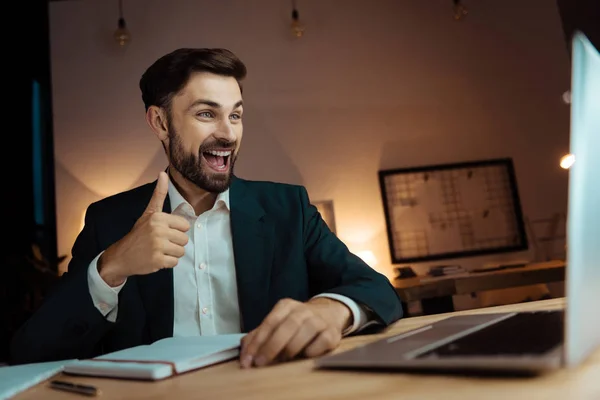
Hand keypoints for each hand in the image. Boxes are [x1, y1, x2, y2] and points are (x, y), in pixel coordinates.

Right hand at [98, 171, 189, 285]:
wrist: (121, 256)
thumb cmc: (139, 233)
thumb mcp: (149, 213)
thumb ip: (159, 194)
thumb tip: (163, 173)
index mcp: (158, 217)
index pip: (185, 226)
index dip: (176, 230)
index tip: (164, 232)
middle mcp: (158, 230)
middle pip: (184, 240)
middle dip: (175, 243)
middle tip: (160, 243)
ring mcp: (158, 246)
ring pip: (181, 252)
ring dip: (172, 254)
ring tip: (158, 250)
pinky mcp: (157, 261)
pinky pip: (175, 262)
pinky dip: (167, 263)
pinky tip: (156, 259)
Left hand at [239, 297, 351, 367]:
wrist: (329, 313)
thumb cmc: (297, 323)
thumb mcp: (277, 323)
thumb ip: (259, 335)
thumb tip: (245, 350)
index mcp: (286, 306)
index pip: (269, 323)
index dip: (257, 342)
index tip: (248, 360)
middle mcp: (303, 310)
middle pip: (286, 327)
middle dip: (271, 347)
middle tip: (261, 363)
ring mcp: (319, 320)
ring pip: (303, 333)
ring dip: (290, 349)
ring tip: (282, 359)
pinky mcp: (332, 333)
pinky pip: (320, 343)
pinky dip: (310, 352)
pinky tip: (304, 355)